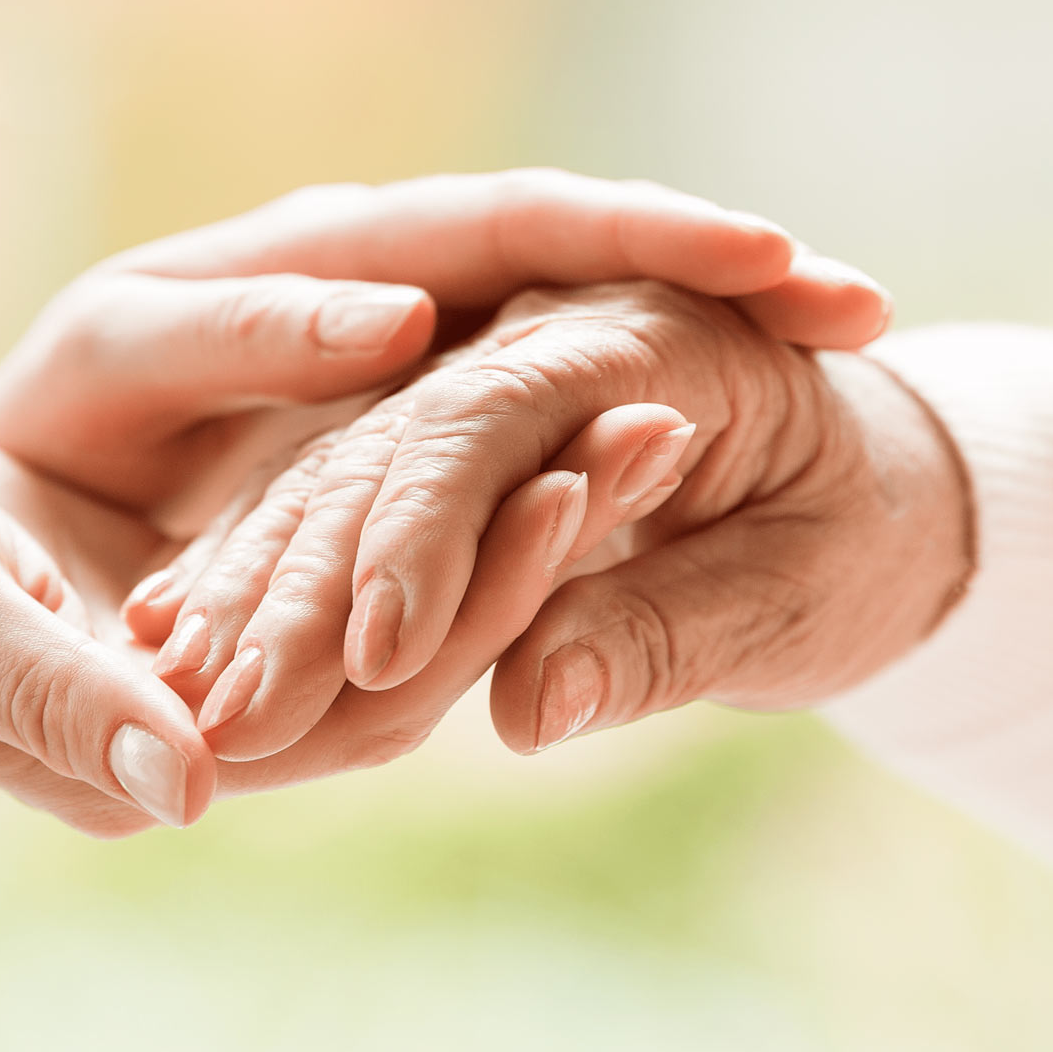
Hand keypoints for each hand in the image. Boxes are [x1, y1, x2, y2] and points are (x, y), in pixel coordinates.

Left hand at [0, 169, 889, 534]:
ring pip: (560, 362)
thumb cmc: (58, 416)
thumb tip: (406, 316)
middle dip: (701, 263)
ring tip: (836, 314)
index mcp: (332, 257)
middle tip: (853, 290)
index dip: (635, 223)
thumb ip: (247, 327)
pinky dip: (609, 450)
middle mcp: (389, 314)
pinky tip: (728, 385)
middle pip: (565, 260)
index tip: (773, 247)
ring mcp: (409, 392)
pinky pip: (518, 462)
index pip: (506, 217)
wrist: (17, 536)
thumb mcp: (132, 346)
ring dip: (690, 328)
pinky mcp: (403, 476)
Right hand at [152, 280, 968, 761]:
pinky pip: (326, 506)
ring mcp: (469, 387)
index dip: (423, 534)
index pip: (491, 417)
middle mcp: (532, 338)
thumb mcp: (805, 595)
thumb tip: (528, 711)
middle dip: (309, 586)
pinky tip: (180, 647)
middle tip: (241, 719)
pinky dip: (262, 580)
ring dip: (261, 593)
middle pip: (385, 450)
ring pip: (335, 480)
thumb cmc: (865, 537)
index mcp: (641, 332)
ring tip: (188, 702)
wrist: (872, 491)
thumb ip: (667, 636)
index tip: (371, 655)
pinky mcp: (430, 445)